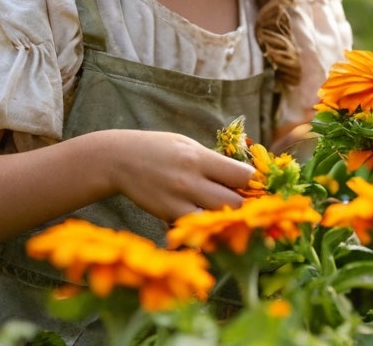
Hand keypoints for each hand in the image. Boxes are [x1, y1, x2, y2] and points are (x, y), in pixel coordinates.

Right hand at [107, 130, 255, 221]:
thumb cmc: (159, 149)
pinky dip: (204, 226)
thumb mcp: (188, 145)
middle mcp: (190, 180)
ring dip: (224, 216)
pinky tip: (203, 219)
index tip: (250, 183)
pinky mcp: (168, 216)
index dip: (252, 181)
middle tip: (239, 199)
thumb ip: (214, 161)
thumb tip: (244, 176)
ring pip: (217, 219)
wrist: (120, 160)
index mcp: (199, 158)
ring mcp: (178, 201)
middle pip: (235, 202)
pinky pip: (196, 227)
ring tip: (222, 209)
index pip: (242, 175)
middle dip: (242, 202)